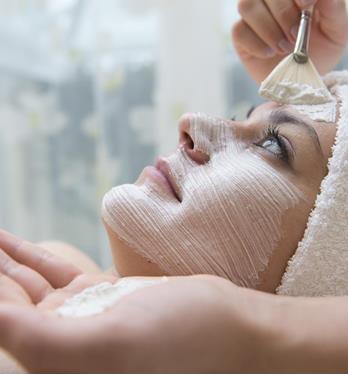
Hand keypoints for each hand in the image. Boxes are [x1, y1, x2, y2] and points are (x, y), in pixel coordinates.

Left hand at [0, 231, 263, 372]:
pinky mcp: (100, 296)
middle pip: (6, 305)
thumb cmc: (183, 341)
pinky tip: (7, 240)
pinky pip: (53, 272)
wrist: (229, 327)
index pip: (2, 326)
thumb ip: (42, 340)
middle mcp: (65, 345)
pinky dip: (27, 255)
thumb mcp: (111, 344)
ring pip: (23, 286)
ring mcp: (82, 318)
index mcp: (61, 366)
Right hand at [232, 0, 347, 81]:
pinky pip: (238, 31)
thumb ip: (333, 7)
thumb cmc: (321, 51)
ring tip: (282, 47)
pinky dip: (255, 44)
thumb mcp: (337, 30)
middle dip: (283, 14)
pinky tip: (268, 53)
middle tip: (294, 37)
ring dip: (267, 29)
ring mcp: (254, 16)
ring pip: (247, 5)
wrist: (302, 79)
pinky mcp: (241, 36)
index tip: (306, 6)